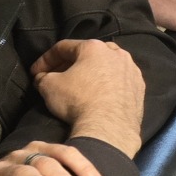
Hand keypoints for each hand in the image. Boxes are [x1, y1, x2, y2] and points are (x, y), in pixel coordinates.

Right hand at [29, 39, 146, 157]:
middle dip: (69, 64)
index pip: (63, 48)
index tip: (36, 72)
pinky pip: (119, 81)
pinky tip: (98, 96)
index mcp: (94, 47)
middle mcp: (116, 53)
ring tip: (78, 86)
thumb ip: (43, 77)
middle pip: (88, 54)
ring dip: (91, 73)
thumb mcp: (49, 86)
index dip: (45, 60)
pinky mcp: (139, 87)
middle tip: (56, 77)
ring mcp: (131, 70)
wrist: (108, 127)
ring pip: (106, 66)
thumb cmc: (78, 101)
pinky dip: (107, 85)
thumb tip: (42, 78)